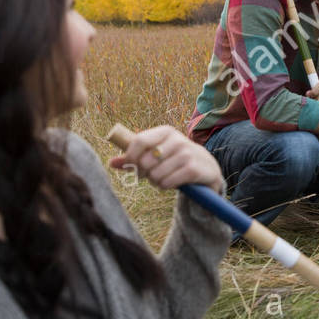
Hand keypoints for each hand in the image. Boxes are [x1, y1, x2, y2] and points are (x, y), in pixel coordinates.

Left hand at [109, 125, 223, 192]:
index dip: (130, 157)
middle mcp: (177, 139)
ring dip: (156, 181)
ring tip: (165, 178)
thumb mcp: (155, 155)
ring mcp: (187, 153)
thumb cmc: (174, 161)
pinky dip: (166, 186)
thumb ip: (133, 159)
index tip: (131, 166)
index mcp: (165, 131)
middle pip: (145, 161)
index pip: (138, 141)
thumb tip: (111, 163)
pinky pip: (167, 183)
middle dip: (144, 173)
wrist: (206, 169)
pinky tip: (173, 183)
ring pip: (155, 174)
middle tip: (152, 174)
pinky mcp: (194, 169)